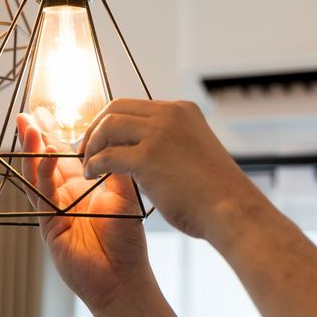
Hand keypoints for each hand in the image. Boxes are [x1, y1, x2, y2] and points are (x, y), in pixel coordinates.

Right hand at [17, 113, 154, 311]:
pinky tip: (46, 156)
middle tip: (27, 115)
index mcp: (83, 187)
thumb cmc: (127, 240)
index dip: (57, 134)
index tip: (49, 113)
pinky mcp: (49, 225)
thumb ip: (115, 166)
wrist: (124, 277)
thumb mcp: (125, 194)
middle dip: (36, 138)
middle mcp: (65, 196)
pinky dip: (42, 175)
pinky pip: (42, 196)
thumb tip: (112, 135)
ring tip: (30, 128)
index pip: (66, 155)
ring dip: (33, 152)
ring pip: (38, 175)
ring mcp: (54, 210)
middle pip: (46, 160)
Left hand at [79, 99, 267, 243]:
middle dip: (95, 129)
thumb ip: (169, 145)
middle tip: (84, 149)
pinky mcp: (147, 156)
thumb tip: (141, 152)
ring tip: (87, 165)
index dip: (111, 121)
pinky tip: (92, 176)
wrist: (233, 211)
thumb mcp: (194, 153)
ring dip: (92, 146)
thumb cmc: (215, 194)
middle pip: (116, 109)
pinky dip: (94, 164)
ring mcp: (159, 133)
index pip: (134, 105)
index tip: (100, 138)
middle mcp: (169, 115)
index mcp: (182, 111)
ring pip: (107, 127)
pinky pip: (107, 155)